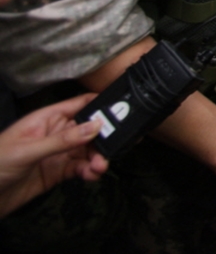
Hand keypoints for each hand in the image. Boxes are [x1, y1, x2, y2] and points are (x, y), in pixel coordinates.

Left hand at [0, 93, 108, 218]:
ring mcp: (58, 153)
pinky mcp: (58, 172)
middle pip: (90, 129)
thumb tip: (95, 126)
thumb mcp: (28, 150)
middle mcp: (56, 133)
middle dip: (103, 137)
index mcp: (48, 118)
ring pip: (88, 151)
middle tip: (112, 147)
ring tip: (99, 167)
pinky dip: (90, 171)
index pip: (80, 104)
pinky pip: (81, 168)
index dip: (101, 105)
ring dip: (98, 157)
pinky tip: (91, 175)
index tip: (123, 110)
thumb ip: (62, 140)